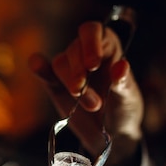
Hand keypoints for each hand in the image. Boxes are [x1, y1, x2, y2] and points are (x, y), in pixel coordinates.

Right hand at [28, 21, 143, 164]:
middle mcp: (85, 53)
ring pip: (60, 63)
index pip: (92, 31)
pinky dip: (39, 68)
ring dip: (70, 83)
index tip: (92, 65)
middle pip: (73, 49)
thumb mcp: (128, 98)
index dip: (90, 44)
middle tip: (94, 102)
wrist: (111, 135)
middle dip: (80, 74)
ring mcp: (69, 69)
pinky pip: (44, 72)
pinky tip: (37, 64)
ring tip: (91, 106)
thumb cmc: (124, 110)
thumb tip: (121, 66)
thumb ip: (123, 82)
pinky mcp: (55, 85)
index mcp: (107, 47)